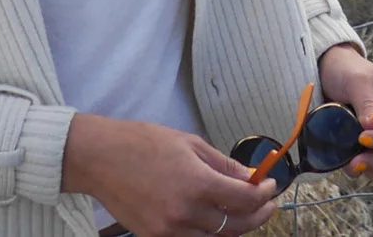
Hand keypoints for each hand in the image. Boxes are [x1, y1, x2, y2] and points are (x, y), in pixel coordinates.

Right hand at [63, 114, 280, 236]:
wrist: (101, 159)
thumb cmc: (144, 143)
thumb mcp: (191, 144)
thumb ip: (223, 165)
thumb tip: (250, 177)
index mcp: (197, 184)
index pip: (244, 200)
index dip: (264, 194)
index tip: (271, 185)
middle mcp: (185, 213)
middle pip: (235, 226)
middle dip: (257, 215)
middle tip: (267, 203)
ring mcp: (169, 230)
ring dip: (235, 227)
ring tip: (245, 212)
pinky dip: (208, 233)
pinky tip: (216, 219)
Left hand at [318, 42, 372, 177]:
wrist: (326, 72)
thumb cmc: (348, 70)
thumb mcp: (358, 80)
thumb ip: (367, 103)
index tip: (363, 138)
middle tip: (356, 163)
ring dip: (366, 168)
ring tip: (346, 162)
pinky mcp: (358, 152)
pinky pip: (361, 169)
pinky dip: (351, 168)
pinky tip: (339, 159)